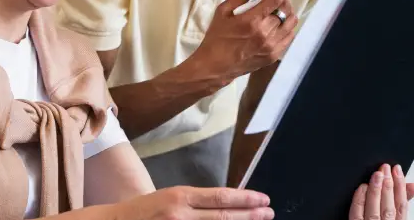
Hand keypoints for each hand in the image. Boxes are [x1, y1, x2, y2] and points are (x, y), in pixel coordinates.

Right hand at [112, 186, 273, 219]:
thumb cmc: (144, 211)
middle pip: (224, 216)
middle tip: (269, 212)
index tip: (263, 199)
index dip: (245, 198)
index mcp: (180, 196)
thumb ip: (195, 203)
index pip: (220, 197)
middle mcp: (181, 214)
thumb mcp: (169, 198)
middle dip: (250, 215)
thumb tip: (226, 205)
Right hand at [191, 0, 297, 86]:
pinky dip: (287, 27)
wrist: (215, 66)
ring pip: (291, 23)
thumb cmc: (217, 36)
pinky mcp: (274, 55)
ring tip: (277, 10)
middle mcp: (265, 33)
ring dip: (287, 12)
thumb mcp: (223, 11)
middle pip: (285, 9)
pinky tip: (277, 24)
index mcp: (252, 20)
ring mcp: (272, 46)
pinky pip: (289, 37)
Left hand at [349, 164, 413, 219]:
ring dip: (376, 190)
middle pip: (389, 208)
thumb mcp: (396, 217)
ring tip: (377, 174)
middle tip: (386, 168)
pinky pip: (356, 214)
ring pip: (374, 210)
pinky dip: (359, 200)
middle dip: (389, 186)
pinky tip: (361, 188)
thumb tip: (413, 185)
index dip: (401, 187)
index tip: (397, 171)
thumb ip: (401, 203)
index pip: (402, 206)